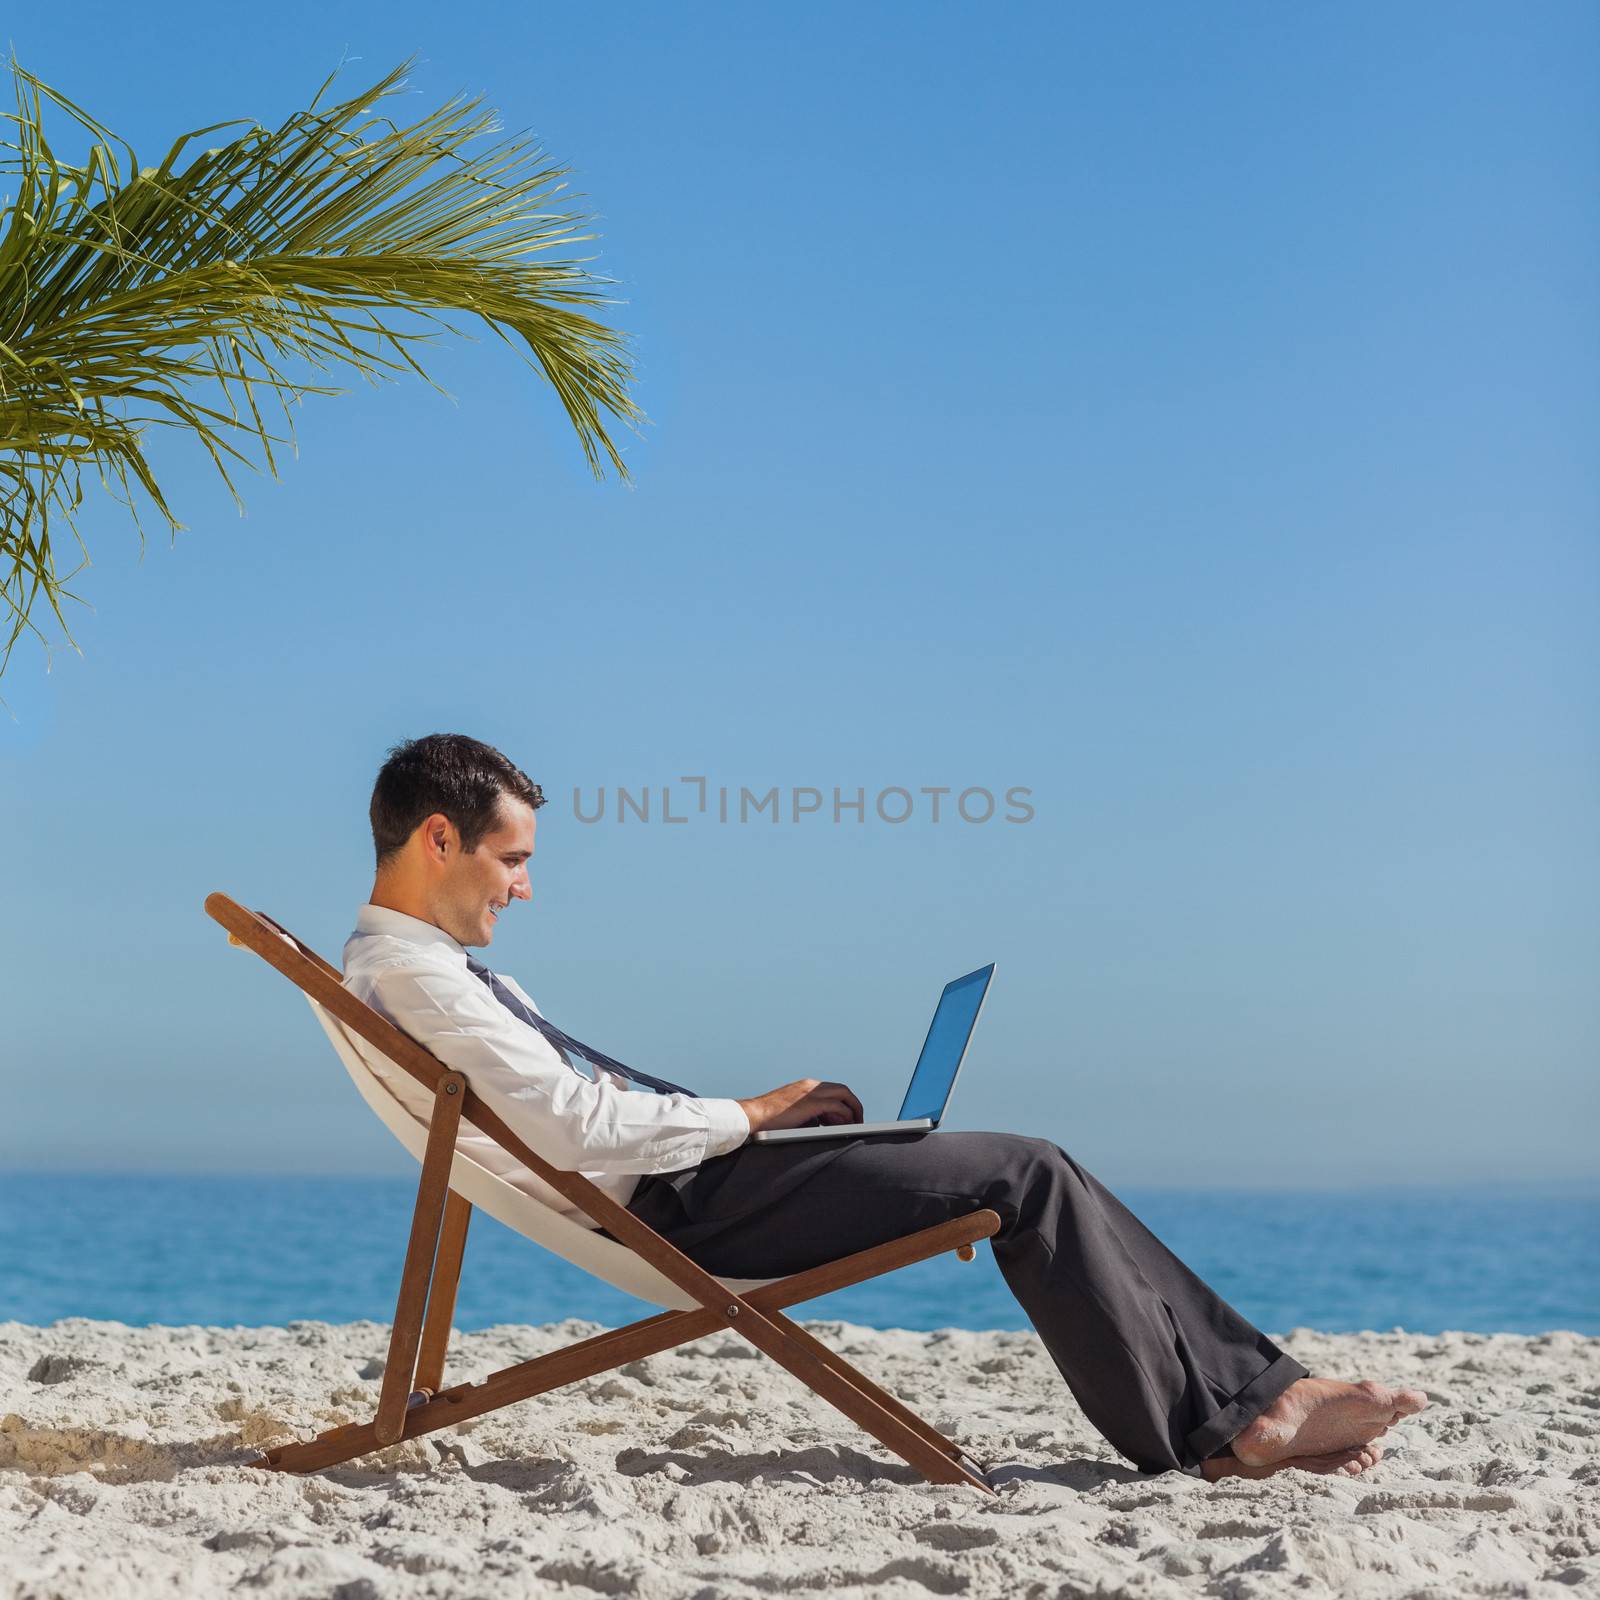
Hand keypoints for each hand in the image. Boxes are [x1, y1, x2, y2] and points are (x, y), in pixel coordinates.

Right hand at [736, 1078, 863, 1133]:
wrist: (752, 1117)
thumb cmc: (768, 1120)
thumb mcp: (792, 1114)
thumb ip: (808, 1115)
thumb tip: (822, 1125)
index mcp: (805, 1086)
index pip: (832, 1090)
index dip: (844, 1103)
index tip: (848, 1117)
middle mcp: (810, 1085)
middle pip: (842, 1090)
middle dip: (854, 1105)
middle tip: (858, 1121)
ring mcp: (810, 1092)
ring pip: (843, 1094)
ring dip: (853, 1110)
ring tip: (856, 1125)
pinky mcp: (810, 1103)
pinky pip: (836, 1106)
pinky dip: (845, 1115)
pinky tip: (847, 1126)